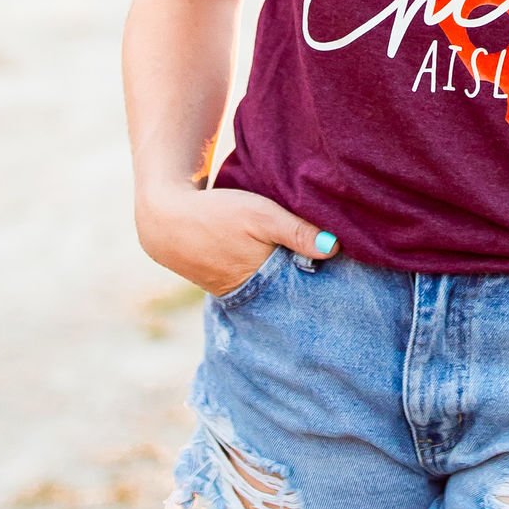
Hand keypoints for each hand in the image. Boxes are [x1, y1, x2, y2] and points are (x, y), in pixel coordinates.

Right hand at [135, 182, 338, 296]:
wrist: (164, 217)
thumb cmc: (215, 213)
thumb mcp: (261, 215)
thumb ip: (297, 231)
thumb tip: (335, 248)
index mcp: (263, 282)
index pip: (303, 293)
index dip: (321, 285)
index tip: (344, 280)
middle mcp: (250, 294)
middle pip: (288, 294)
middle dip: (306, 286)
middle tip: (333, 278)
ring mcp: (234, 291)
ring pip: (271, 288)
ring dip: (285, 279)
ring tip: (306, 268)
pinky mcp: (222, 282)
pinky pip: (253, 283)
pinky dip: (265, 274)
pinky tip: (272, 262)